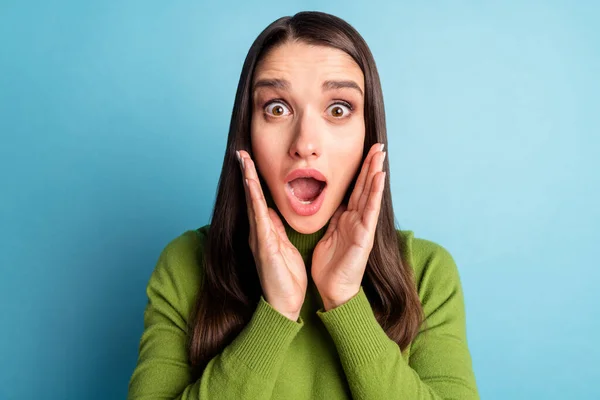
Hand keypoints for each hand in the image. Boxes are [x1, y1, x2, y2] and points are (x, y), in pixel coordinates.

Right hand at [237, 150, 306, 320]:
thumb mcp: (284, 246)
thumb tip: (272, 210)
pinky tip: (250, 183)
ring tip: (243, 159)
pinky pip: (258, 216)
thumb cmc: (285, 278)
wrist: (285, 304)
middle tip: (241, 151)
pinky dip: (253, 198)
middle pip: (250, 196)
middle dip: (246, 173)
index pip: (258, 199)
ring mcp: (258, 237)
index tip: (250, 160)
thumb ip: (276, 228)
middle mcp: (257, 231)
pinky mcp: (262, 244)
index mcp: (265, 230)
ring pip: (251, 202)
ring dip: (247, 180)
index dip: (254, 179)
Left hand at [311, 143, 385, 309]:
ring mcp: (363, 226)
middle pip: (365, 186)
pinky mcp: (364, 236)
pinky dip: (375, 193)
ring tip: (381, 154)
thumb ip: (333, 216)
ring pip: (370, 194)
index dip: (361, 170)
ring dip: (376, 173)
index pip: (356, 189)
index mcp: (348, 217)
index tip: (365, 151)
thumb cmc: (331, 264)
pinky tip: (380, 178)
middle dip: (372, 165)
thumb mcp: (329, 233)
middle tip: (378, 144)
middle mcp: (358, 219)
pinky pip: (370, 211)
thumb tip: (331, 199)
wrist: (333, 289)